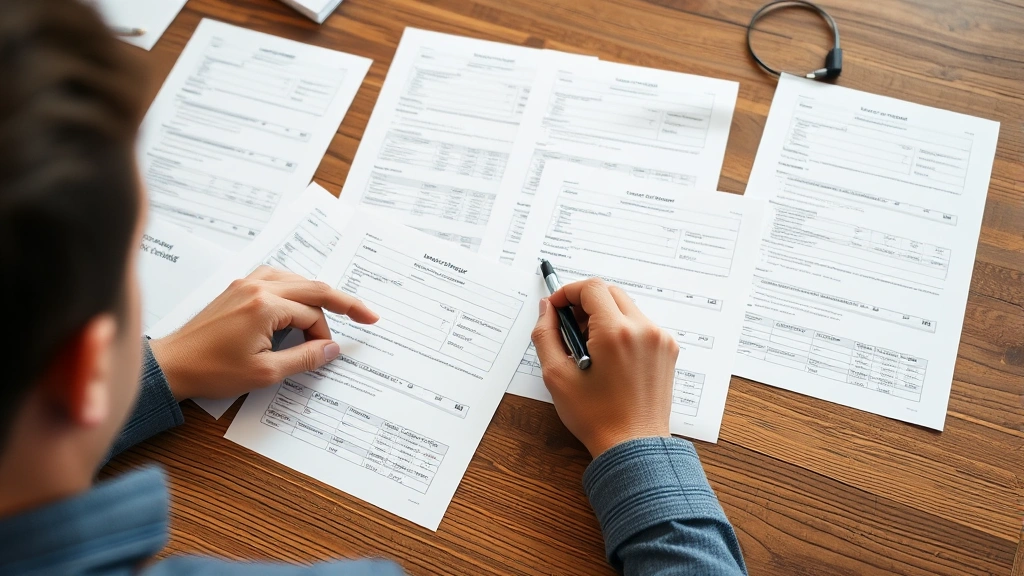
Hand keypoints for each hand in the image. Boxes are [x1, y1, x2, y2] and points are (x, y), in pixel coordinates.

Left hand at [149, 266, 378, 401]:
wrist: (172, 365)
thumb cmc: (211, 370)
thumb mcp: (265, 372)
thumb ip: (305, 358)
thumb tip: (332, 349)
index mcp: (265, 305)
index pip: (312, 316)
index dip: (323, 338)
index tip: (324, 355)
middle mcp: (257, 286)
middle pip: (312, 288)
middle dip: (343, 303)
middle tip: (368, 315)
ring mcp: (245, 284)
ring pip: (296, 279)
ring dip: (316, 294)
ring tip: (334, 308)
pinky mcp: (236, 289)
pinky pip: (275, 277)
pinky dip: (294, 288)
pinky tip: (299, 299)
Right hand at [531, 278, 677, 457]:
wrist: (634, 446)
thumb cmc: (597, 418)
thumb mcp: (557, 376)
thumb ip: (546, 335)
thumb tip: (546, 309)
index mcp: (616, 333)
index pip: (591, 288)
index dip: (568, 292)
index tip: (556, 308)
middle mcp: (643, 330)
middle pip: (610, 293)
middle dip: (585, 303)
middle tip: (569, 328)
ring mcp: (659, 339)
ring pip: (626, 308)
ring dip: (604, 317)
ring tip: (589, 348)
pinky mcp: (667, 350)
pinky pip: (641, 325)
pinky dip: (622, 330)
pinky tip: (609, 358)